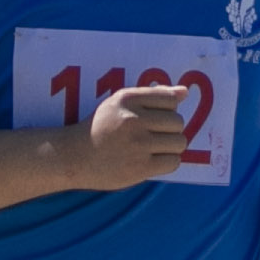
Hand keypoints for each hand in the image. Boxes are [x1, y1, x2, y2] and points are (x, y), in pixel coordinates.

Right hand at [72, 80, 191, 188]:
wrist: (75, 157)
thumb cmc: (102, 128)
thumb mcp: (120, 102)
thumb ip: (153, 95)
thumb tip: (185, 92)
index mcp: (128, 99)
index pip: (170, 100)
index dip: (167, 110)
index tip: (154, 119)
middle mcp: (133, 120)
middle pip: (178, 122)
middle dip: (170, 130)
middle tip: (154, 136)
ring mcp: (137, 145)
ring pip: (179, 142)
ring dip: (172, 147)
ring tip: (156, 148)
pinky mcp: (140, 167)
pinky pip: (173, 162)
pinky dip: (168, 162)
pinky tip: (154, 160)